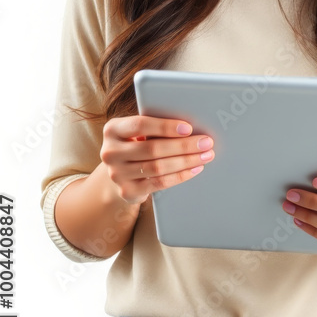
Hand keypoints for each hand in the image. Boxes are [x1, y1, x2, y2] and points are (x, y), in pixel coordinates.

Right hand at [100, 113, 215, 204]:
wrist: (119, 172)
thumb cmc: (136, 144)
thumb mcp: (138, 132)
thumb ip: (155, 126)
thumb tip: (192, 126)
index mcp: (113, 129)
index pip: (140, 125)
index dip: (165, 126)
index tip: (188, 128)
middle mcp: (110, 152)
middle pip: (152, 148)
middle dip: (183, 146)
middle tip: (206, 142)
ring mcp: (117, 174)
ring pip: (158, 167)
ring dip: (186, 161)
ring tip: (205, 156)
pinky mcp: (127, 191)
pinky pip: (159, 183)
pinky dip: (180, 176)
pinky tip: (194, 169)